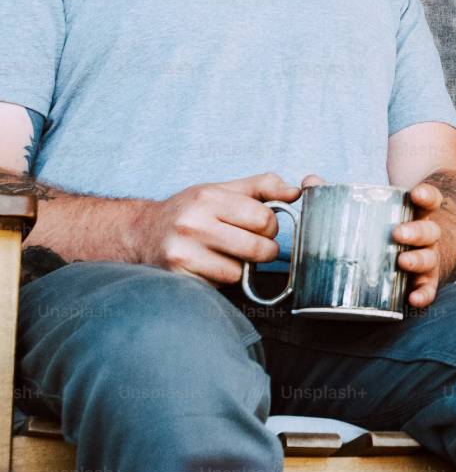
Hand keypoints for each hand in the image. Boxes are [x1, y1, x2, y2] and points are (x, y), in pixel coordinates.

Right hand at [135, 172, 301, 286]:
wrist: (142, 232)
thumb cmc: (191, 210)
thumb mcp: (223, 189)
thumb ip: (263, 186)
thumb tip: (297, 192)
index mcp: (209, 198)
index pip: (265, 219)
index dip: (271, 227)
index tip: (261, 228)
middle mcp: (193, 224)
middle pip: (258, 248)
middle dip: (263, 250)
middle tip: (253, 246)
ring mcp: (183, 252)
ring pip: (240, 272)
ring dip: (240, 267)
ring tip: (225, 254)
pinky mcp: (178, 276)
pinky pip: (220, 285)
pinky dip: (221, 279)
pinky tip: (208, 265)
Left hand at [300, 175, 447, 308]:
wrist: (412, 254)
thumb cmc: (385, 230)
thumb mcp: (370, 210)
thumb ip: (337, 194)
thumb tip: (310, 182)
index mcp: (414, 215)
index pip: (428, 200)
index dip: (426, 196)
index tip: (416, 194)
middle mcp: (425, 237)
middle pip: (429, 231)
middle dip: (417, 231)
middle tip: (398, 233)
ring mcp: (426, 259)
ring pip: (429, 258)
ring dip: (418, 260)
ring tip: (402, 262)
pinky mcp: (422, 283)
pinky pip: (428, 289)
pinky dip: (424, 295)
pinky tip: (412, 300)